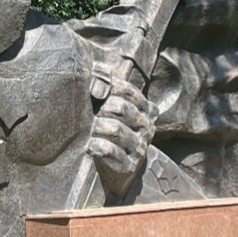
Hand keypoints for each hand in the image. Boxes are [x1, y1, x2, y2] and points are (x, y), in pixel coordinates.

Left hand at [87, 78, 156, 199]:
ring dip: (98, 128)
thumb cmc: (111, 130)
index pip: (128, 91)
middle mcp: (147, 127)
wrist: (116, 168)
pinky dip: (97, 146)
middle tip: (93, 114)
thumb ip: (108, 87)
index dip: (109, 88)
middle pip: (121, 108)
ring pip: (116, 129)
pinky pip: (111, 151)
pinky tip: (90, 145)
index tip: (95, 92)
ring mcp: (140, 147)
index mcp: (146, 109)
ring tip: (91, 130)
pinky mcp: (129, 165)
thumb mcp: (112, 107)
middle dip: (102, 109)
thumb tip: (96, 68)